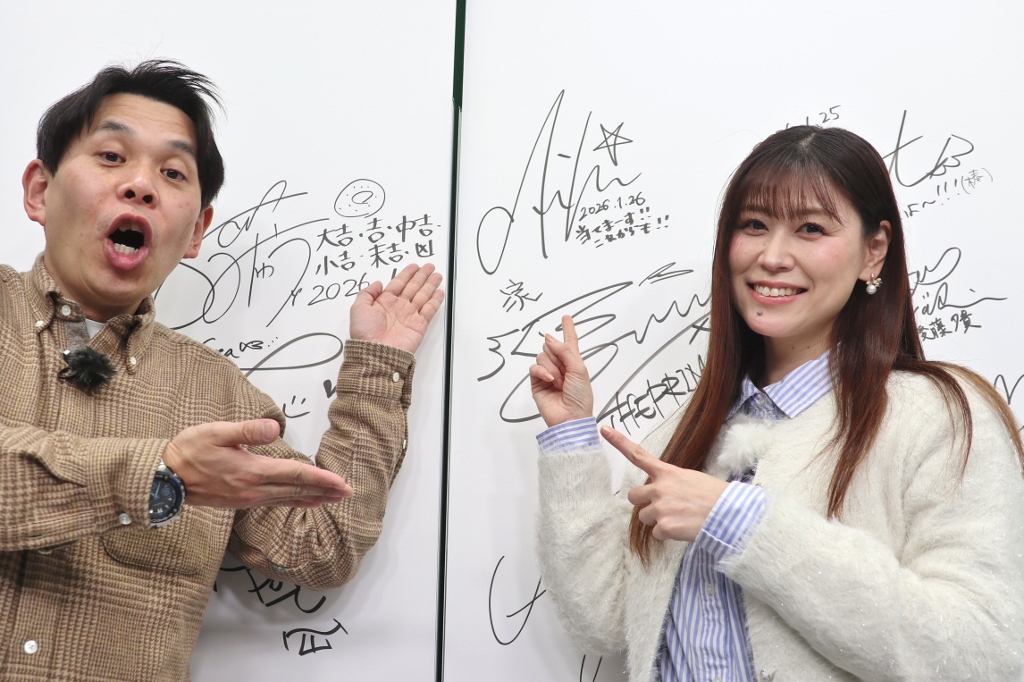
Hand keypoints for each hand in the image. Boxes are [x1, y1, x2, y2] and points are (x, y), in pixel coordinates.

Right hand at [163, 419, 352, 507]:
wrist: (163, 478)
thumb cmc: (188, 451)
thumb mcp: (217, 432)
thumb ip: (248, 430)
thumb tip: (275, 428)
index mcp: (252, 471)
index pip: (296, 475)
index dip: (322, 479)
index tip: (342, 483)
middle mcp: (254, 489)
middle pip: (298, 490)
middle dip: (325, 491)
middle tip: (348, 493)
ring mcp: (248, 498)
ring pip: (288, 499)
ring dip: (313, 498)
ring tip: (333, 499)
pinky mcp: (241, 502)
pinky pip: (275, 502)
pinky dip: (294, 501)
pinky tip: (302, 501)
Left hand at [349, 263, 444, 352]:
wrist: (376, 353)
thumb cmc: (365, 333)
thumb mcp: (358, 308)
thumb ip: (367, 293)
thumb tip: (377, 283)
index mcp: (385, 302)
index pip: (399, 283)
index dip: (407, 274)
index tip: (415, 266)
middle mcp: (399, 307)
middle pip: (413, 287)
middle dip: (422, 276)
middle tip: (430, 267)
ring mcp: (410, 315)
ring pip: (423, 295)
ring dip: (430, 285)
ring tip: (437, 276)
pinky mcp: (419, 325)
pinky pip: (429, 310)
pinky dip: (435, 301)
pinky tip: (439, 292)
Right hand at [529, 315, 593, 426]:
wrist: (570, 417)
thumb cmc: (580, 397)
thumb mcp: (579, 369)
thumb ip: (565, 351)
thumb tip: (549, 338)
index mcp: (573, 362)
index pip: (569, 342)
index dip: (568, 329)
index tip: (566, 317)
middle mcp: (559, 366)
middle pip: (551, 346)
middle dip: (558, 356)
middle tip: (565, 372)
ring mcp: (547, 373)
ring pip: (542, 355)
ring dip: (552, 368)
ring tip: (560, 382)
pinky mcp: (536, 382)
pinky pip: (534, 367)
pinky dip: (542, 372)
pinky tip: (550, 381)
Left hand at [601, 425, 727, 542]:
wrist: (730, 514)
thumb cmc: (714, 496)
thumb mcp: (691, 479)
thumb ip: (671, 483)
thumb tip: (662, 493)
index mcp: (668, 473)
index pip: (638, 455)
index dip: (619, 442)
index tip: (604, 429)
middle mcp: (660, 488)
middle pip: (633, 496)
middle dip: (643, 503)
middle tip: (662, 507)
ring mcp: (660, 507)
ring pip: (644, 517)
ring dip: (657, 520)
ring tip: (679, 518)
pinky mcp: (664, 526)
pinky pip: (656, 534)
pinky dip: (667, 534)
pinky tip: (684, 528)